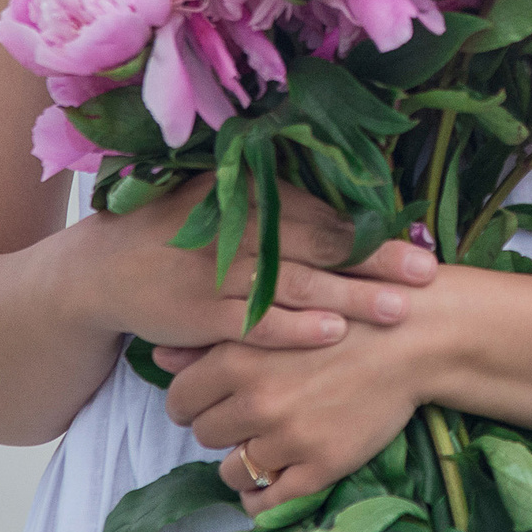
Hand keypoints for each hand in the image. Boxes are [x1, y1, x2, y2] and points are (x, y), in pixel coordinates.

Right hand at [64, 178, 435, 353]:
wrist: (105, 268)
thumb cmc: (179, 234)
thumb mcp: (224, 202)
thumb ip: (279, 206)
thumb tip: (347, 213)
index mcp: (252, 198)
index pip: (325, 215)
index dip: (373, 231)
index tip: (419, 243)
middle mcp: (241, 231)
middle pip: (322, 246)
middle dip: (378, 261)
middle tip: (426, 272)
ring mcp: (221, 273)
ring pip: (298, 286)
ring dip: (351, 297)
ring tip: (399, 309)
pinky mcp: (203, 314)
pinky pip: (258, 322)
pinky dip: (296, 327)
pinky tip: (333, 333)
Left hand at [158, 271, 453, 511]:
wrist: (412, 337)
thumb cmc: (345, 314)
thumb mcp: (276, 315)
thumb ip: (214, 338)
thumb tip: (159, 355)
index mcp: (239, 358)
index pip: (180, 400)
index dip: (192, 403)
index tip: (212, 401)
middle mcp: (256, 400)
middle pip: (204, 435)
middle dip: (221, 428)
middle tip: (247, 416)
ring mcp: (288, 437)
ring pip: (231, 470)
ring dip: (243, 461)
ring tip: (267, 443)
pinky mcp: (319, 466)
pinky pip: (266, 502)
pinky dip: (261, 498)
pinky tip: (272, 481)